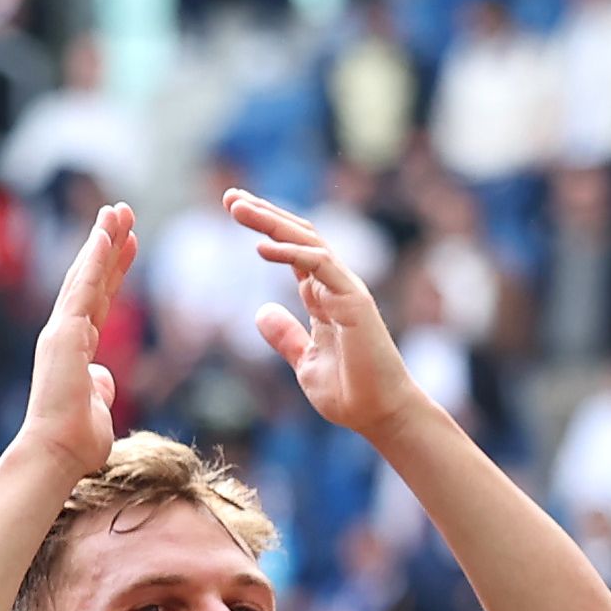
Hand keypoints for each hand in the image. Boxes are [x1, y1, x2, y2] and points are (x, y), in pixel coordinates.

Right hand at [18, 203, 135, 477]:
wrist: (56, 452)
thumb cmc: (76, 441)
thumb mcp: (96, 406)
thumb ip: (99, 386)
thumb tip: (104, 376)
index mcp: (74, 350)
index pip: (98, 300)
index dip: (114, 270)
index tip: (127, 244)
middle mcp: (64, 335)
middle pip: (90, 280)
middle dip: (107, 245)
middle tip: (121, 212)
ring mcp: (60, 332)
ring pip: (85, 276)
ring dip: (101, 241)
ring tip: (117, 210)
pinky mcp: (63, 333)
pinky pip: (83, 288)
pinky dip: (95, 259)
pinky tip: (106, 234)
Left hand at [230, 188, 427, 441]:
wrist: (379, 415)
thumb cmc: (348, 391)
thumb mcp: (303, 360)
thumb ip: (285, 335)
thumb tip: (261, 312)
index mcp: (323, 297)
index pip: (293, 251)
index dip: (266, 229)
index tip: (236, 210)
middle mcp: (336, 287)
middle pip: (299, 238)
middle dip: (265, 214)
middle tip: (230, 196)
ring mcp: (347, 291)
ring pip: (309, 242)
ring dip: (273, 223)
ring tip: (239, 208)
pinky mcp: (354, 302)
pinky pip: (322, 267)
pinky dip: (293, 253)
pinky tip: (263, 246)